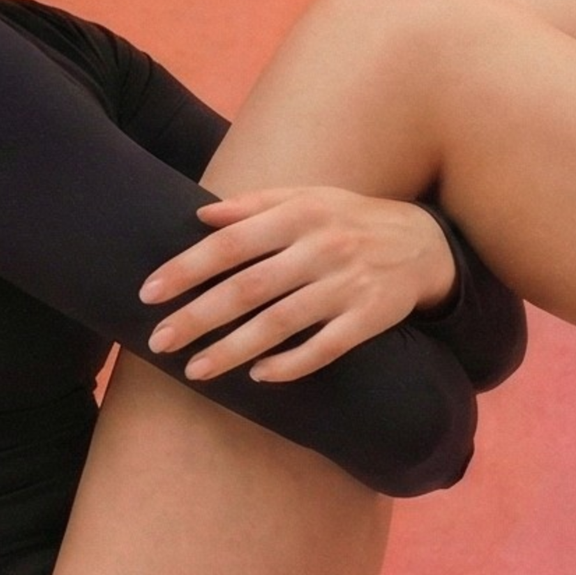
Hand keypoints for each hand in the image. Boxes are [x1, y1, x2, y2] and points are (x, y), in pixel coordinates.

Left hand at [135, 186, 456, 383]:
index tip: (149, 294)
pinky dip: (289, 365)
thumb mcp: (309, 198)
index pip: (231, 244)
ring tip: (195, 369)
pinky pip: (324, 348)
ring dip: (233, 349)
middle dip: (199, 317)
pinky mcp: (370, 317)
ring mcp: (348, 284)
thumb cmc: (351, 220)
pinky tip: (258, 376)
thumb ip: (254, 205)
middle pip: (249, 288)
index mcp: (302, 214)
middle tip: (159, 341)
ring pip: (281, 323)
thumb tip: (200, 216)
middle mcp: (324, 248)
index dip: (187, 269)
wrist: (426, 243)